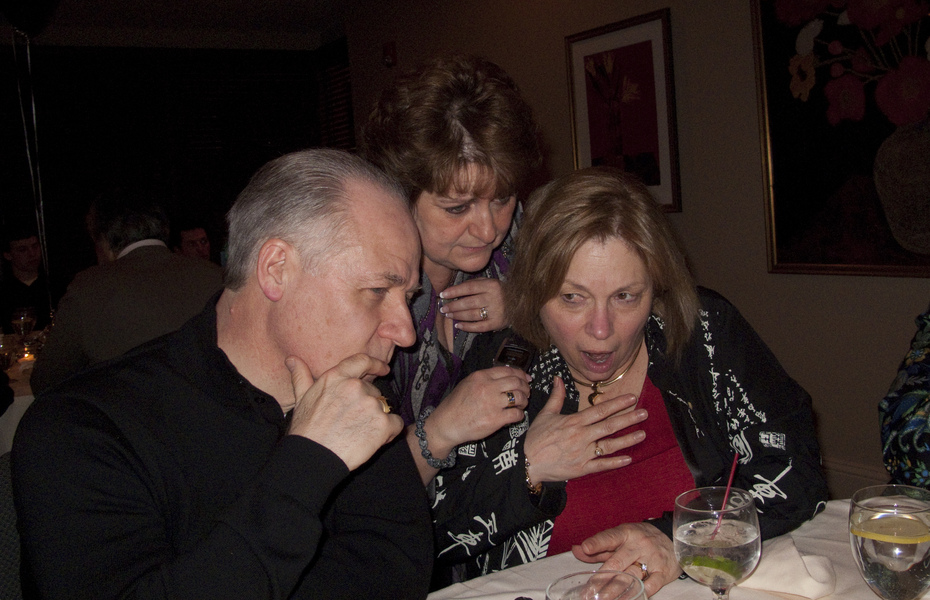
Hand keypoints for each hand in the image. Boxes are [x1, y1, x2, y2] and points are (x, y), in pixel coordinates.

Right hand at [286, 353, 402, 470]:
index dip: (376, 364)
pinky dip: (390, 431)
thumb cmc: (306, 430)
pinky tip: (374, 440)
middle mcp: (356, 386)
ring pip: (384, 407)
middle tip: (353, 422)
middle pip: (373, 391)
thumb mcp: (301, 398)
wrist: (314, 457)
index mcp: (337, 377)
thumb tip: (291, 359)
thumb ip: (301, 376)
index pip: (362, 361)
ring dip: (377, 418)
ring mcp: (371, 404)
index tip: (384, 369)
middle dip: (368, 404)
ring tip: (359, 432)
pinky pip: (396, 423)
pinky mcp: (382, 423)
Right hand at [422, 365, 530, 454]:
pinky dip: (520, 415)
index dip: (521, 374)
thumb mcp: (467, 383)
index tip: (526, 378)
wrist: (447, 424)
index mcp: (481, 376)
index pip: (508, 370)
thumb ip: (485, 379)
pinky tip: (516, 416)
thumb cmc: (456, 405)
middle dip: (525, 387)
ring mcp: (492, 403)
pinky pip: (516, 414)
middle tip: (526, 392)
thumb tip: (506, 377)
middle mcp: (488, 387)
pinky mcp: (495, 419)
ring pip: (519, 397)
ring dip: (524, 401)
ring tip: (521, 404)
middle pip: (516, 382)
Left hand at [439, 277, 506, 331]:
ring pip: (472, 314)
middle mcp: (493, 298)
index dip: (454, 291)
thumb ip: (474, 284)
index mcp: (491, 285)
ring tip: (448, 315)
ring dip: (457, 316)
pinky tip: (458, 325)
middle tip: (443, 308)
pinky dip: (467, 327)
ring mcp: (496, 312)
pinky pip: (479, 326)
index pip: (468, 288)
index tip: (442, 295)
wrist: (520, 303)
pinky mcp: (497, 323)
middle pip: (468, 303)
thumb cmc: (500, 291)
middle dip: (453, 306)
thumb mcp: (490, 282)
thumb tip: (453, 290)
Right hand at [523, 377, 646, 483]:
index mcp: (573, 422)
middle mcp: (581, 437)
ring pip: (609, 445)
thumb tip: (558, 378)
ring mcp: (582, 454)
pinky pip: (601, 465)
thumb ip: (556, 397)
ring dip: (627, 440)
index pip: (599, 410)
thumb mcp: (545, 414)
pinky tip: (628, 458)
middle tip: (644, 413)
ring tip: (642, 434)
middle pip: (609, 426)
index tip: (631, 398)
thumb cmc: (535, 439)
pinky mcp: (581, 469)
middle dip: (628, 419)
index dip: (617, 404)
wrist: (526, 463)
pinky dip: (615, 462)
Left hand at [572, 522, 680, 596]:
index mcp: (626, 534)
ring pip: (631, 576)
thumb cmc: (640, 540)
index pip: (610, 537)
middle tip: (589, 591)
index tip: (585, 548)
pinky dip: (640, 592)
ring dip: (616, 590)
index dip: (597, 543)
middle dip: (601, 578)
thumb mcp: (620, 539)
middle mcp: (638, 544)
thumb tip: (577, 549)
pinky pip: (652, 584)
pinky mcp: (663, 571)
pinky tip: (630, 598)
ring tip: (603, 599)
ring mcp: (652, 558)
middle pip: (617, 562)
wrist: (673, 539)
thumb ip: (599, 547)